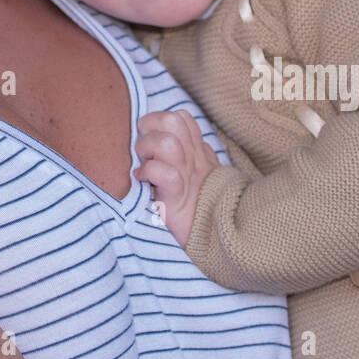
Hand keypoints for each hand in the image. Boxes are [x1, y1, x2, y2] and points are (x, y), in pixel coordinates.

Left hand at [134, 110, 220, 247]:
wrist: (217, 240)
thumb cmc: (200, 208)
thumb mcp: (198, 176)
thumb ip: (189, 156)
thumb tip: (170, 140)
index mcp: (197, 153)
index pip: (182, 118)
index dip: (160, 120)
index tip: (149, 136)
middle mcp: (194, 160)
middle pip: (173, 121)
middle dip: (150, 127)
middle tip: (143, 148)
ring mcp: (187, 177)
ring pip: (167, 143)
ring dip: (147, 149)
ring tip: (143, 163)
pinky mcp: (178, 198)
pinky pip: (164, 173)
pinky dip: (147, 172)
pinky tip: (141, 180)